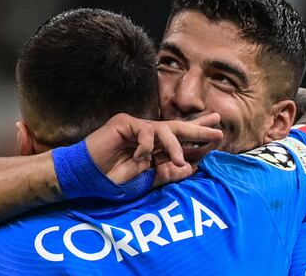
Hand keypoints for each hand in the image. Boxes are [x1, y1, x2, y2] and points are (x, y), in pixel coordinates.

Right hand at [85, 113, 222, 183]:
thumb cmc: (113, 180)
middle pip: (177, 129)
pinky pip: (144, 131)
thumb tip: (190, 169)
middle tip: (218, 128)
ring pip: (164, 129)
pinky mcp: (124, 123)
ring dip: (175, 145)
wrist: (87, 178)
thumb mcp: (145, 181)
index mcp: (154, 148)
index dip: (197, 138)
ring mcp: (136, 128)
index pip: (179, 141)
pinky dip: (145, 145)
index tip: (216, 138)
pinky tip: (140, 158)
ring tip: (181, 160)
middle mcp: (148, 136)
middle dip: (198, 129)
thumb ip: (166, 174)